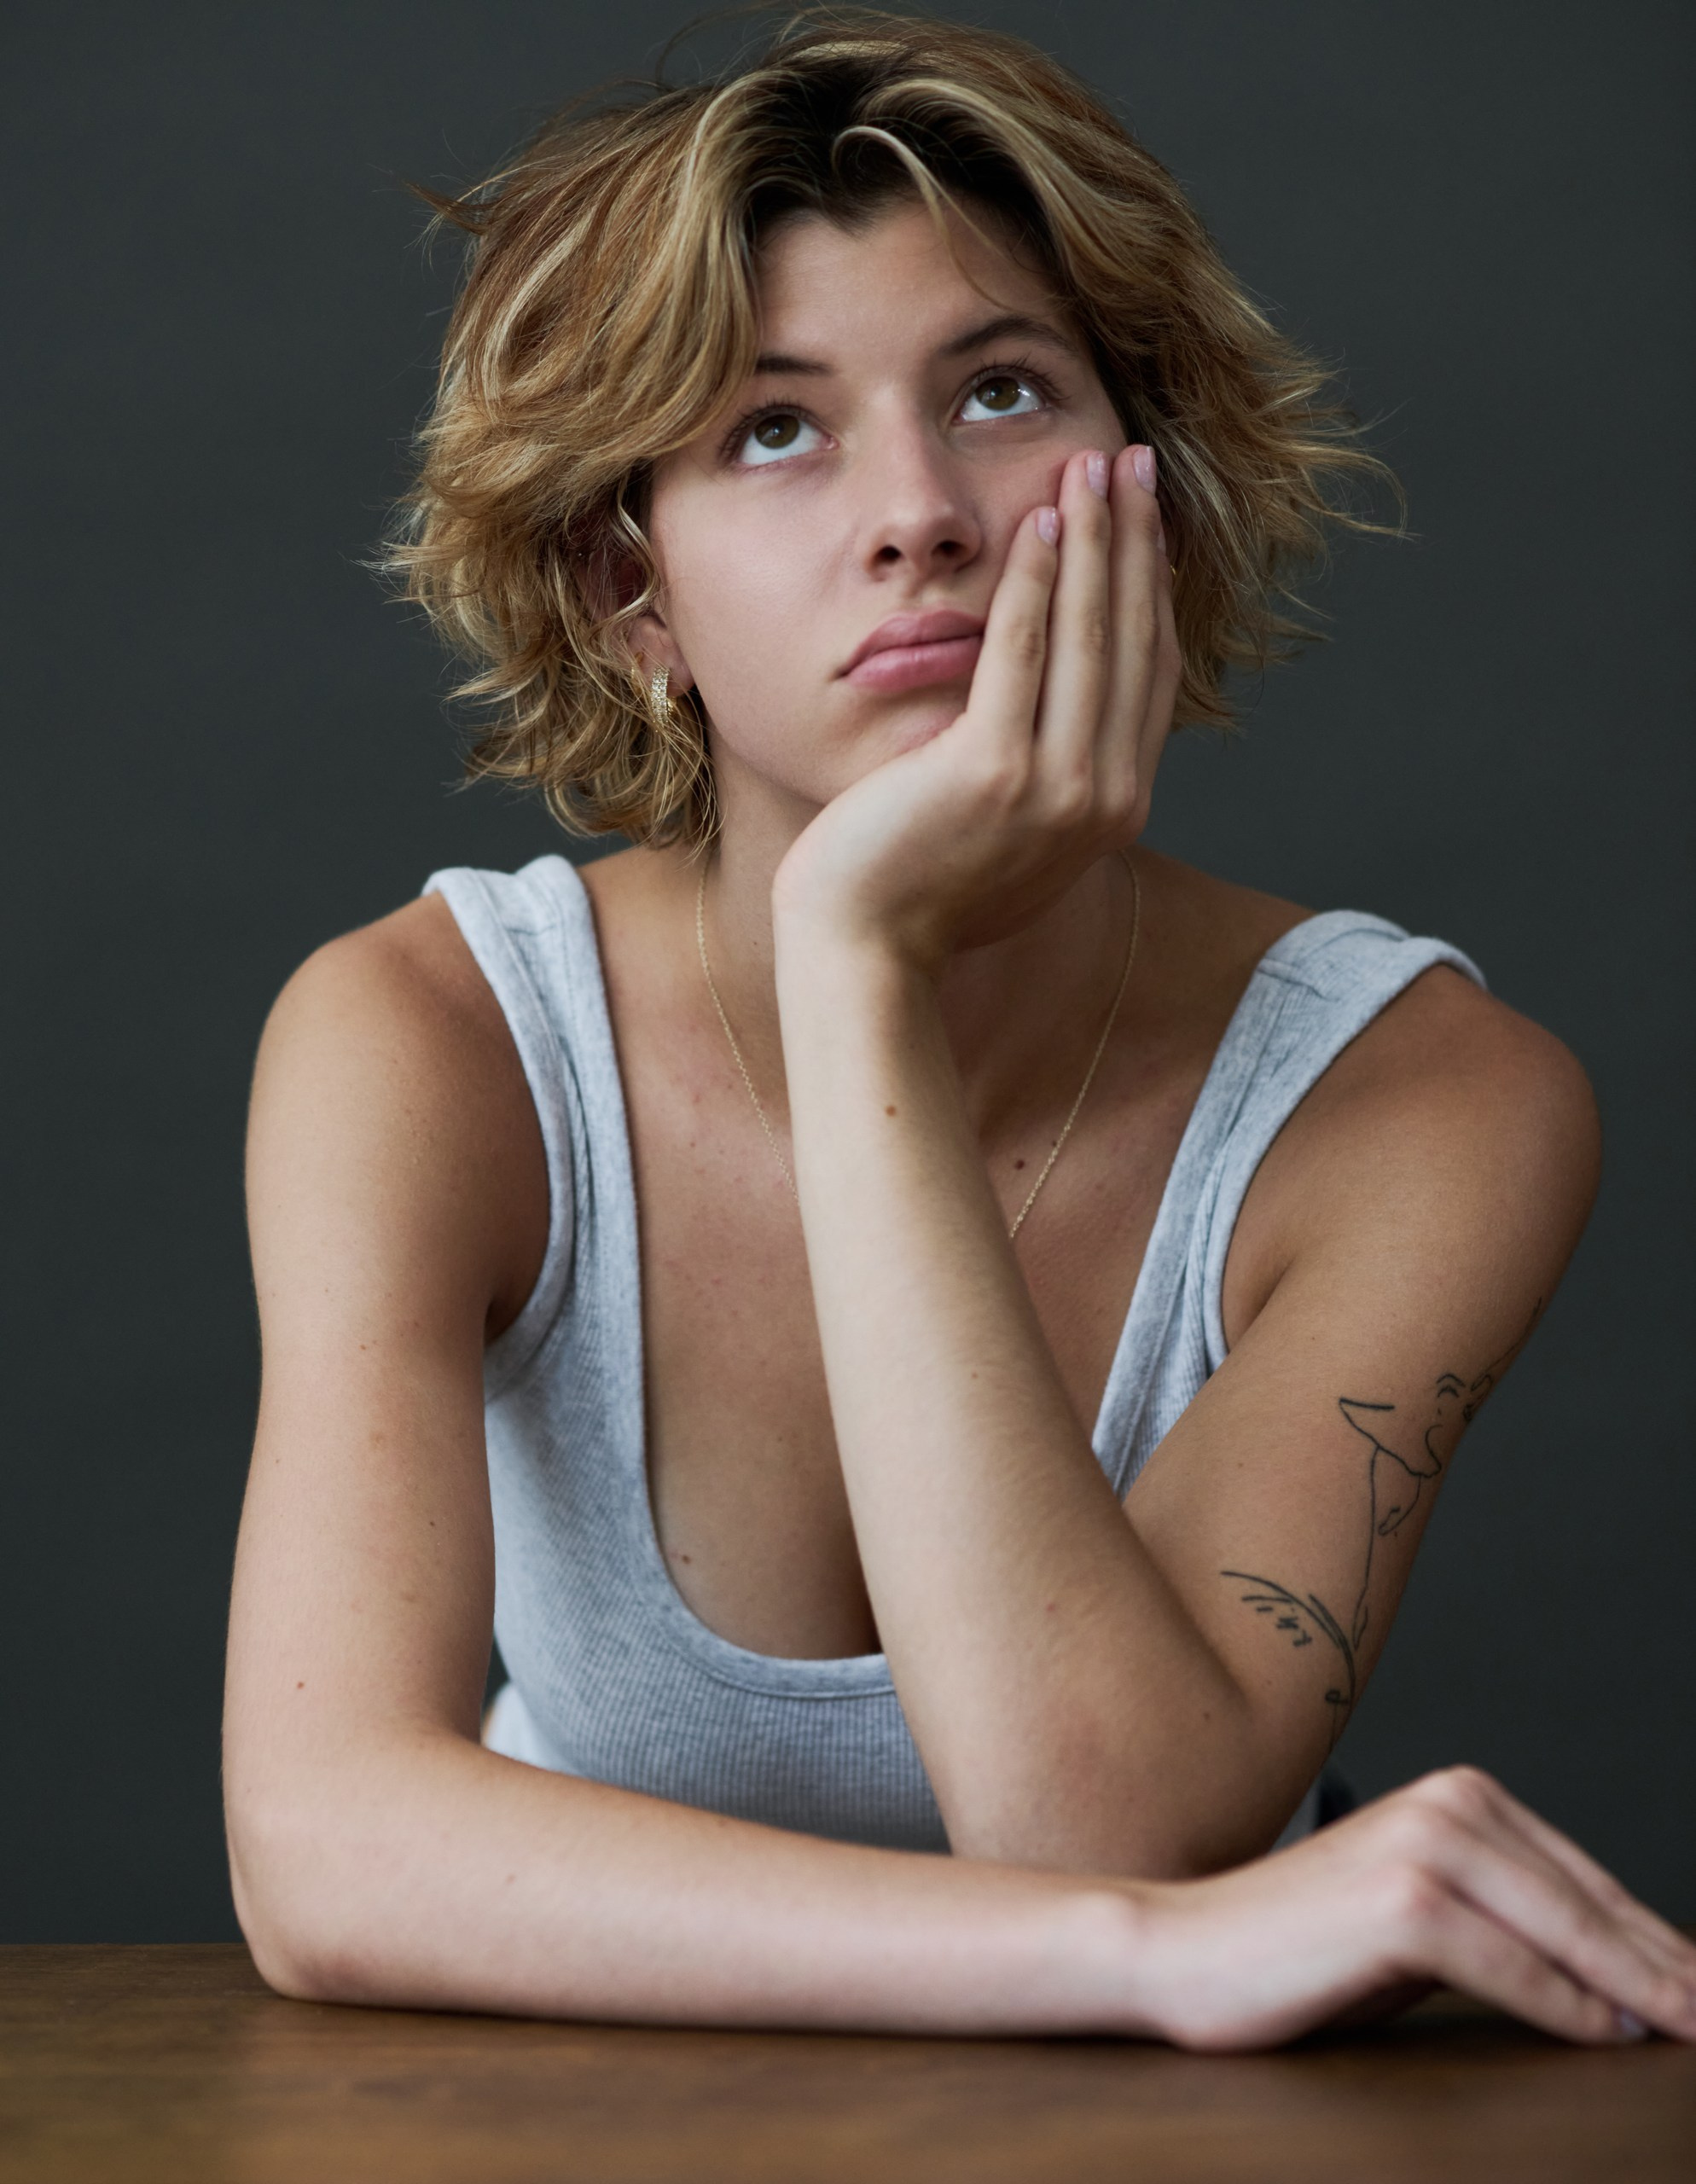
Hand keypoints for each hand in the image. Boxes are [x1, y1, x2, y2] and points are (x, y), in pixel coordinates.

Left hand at [772, 443, 1179, 969]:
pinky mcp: (994, 771)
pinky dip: (1037, 579)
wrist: (865, 952)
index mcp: (1115, 810)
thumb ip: (1046, 778)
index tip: (1147, 519)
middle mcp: (1103, 799)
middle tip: (1134, 461)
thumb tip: (1055, 717)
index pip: (1148, 674)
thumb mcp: (1007, 835)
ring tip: (1092, 463)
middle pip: (1133, 641)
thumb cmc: (917, 890)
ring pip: (1090, 635)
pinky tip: (1040, 520)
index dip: (1153, 588)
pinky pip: (1024, 651)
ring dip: (1097, 538)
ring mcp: (1056, 788)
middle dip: (1137, 540)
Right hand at [1126, 1766, 1695, 2049]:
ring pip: (1568, 1932)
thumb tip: (1630, 1992)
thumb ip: (1519, 1937)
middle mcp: (1451, 1806)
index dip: (1664, 1949)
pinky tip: (1610, 2036)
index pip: (1596, 1886)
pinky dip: (1569, 2007)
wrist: (1186, 1949)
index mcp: (1463, 1798)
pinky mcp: (1403, 1902)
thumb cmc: (1305, 1951)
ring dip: (1643, 1991)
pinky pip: (1514, 1966)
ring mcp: (1427, 1847)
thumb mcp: (1429, 1931)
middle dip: (1670, 1973)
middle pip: (1594, 1907)